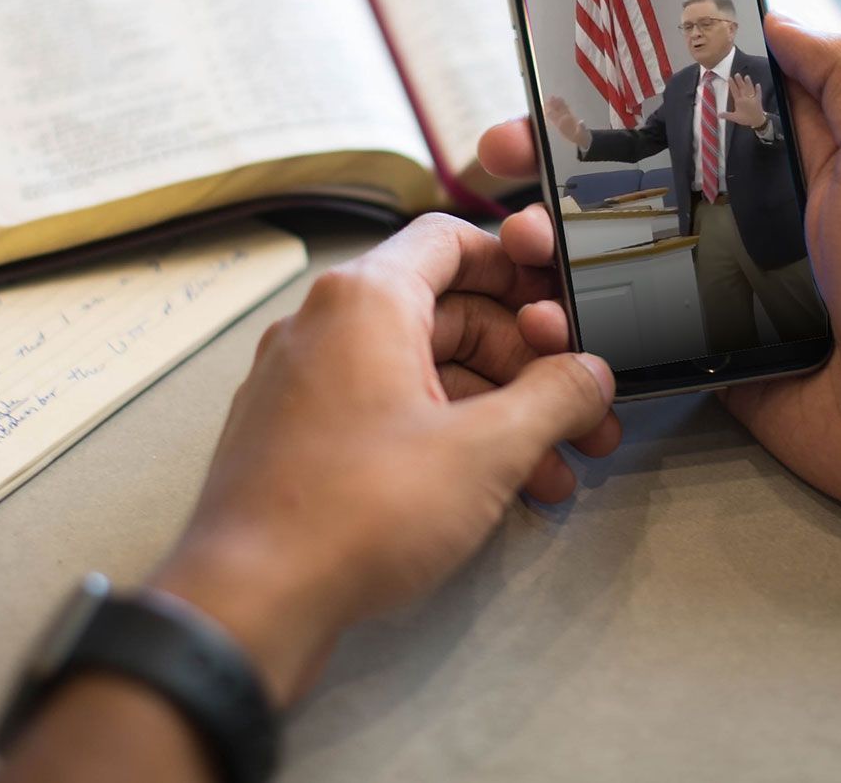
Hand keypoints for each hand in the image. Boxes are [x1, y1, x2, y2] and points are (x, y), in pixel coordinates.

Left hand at [149, 214, 619, 705]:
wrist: (252, 601)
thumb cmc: (349, 514)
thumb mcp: (484, 450)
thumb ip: (552, 399)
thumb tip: (588, 376)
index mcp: (364, 300)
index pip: (452, 240)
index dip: (518, 267)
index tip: (562, 306)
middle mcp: (326, 326)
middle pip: (448, 313)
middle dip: (525, 364)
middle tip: (578, 409)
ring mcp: (305, 381)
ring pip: (422, 372)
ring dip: (495, 414)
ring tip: (553, 470)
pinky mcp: (298, 435)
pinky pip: (387, 412)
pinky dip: (445, 438)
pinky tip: (494, 489)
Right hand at [478, 15, 840, 535]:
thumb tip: (774, 19)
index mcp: (791, 162)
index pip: (690, 109)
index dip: (625, 92)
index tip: (558, 80)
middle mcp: (752, 219)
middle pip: (635, 178)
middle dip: (561, 166)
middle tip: (506, 159)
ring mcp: (726, 291)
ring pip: (618, 254)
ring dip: (555, 242)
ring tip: (518, 238)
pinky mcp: (712, 359)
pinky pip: (632, 335)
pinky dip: (580, 325)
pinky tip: (541, 311)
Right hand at [720, 72, 768, 130]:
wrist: (757, 122)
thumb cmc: (745, 119)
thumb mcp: (735, 118)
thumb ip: (726, 115)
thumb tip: (718, 114)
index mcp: (739, 101)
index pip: (734, 91)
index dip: (732, 85)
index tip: (730, 78)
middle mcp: (746, 98)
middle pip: (742, 88)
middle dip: (739, 81)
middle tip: (737, 74)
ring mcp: (752, 98)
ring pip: (750, 89)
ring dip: (748, 83)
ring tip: (747, 76)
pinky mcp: (758, 100)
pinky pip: (758, 93)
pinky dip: (758, 89)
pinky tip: (758, 84)